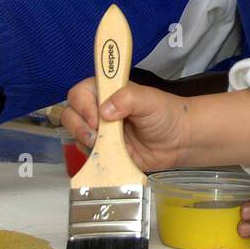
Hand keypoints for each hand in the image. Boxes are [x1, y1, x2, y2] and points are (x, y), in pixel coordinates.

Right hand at [60, 77, 189, 171]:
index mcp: (107, 91)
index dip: (83, 106)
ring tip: (106, 147)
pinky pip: (87, 154)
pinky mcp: (103, 150)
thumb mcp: (149, 100)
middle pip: (70, 114)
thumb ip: (127, 98)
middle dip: (79, 127)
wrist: (178, 141)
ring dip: (86, 142)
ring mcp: (99, 131)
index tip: (97, 119)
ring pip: (75, 135)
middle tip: (97, 137)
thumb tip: (105, 110)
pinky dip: (95, 156)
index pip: (80, 93)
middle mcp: (98, 109)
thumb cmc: (165, 114)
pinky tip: (112, 156)